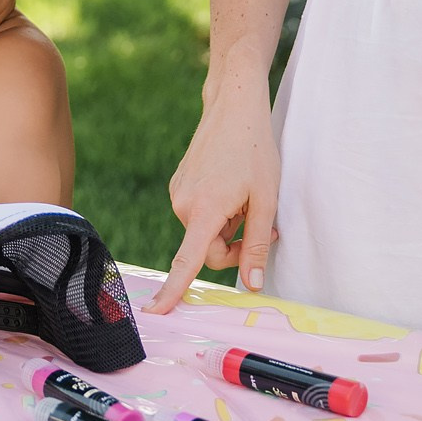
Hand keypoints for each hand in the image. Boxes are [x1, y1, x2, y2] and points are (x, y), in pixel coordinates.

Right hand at [147, 91, 278, 312]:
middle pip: (208, 250)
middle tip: (263, 225)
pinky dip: (218, 211)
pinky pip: (199, 215)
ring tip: (246, 196)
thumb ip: (257, 244)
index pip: (187, 261)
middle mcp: (183, 205)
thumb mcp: (266, 199)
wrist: (233, 108)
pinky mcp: (179, 186)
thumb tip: (252, 284)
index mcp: (205, 210)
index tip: (156, 313)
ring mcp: (178, 194)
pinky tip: (232, 187)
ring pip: (205, 233)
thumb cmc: (254, 150)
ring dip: (228, 226)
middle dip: (235, 246)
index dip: (173, 290)